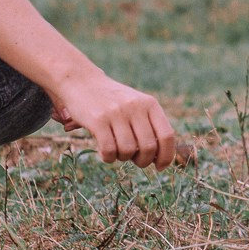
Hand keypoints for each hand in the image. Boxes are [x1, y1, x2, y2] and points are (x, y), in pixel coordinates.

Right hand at [51, 73, 181, 167]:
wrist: (82, 82)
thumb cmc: (112, 102)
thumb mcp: (136, 106)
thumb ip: (149, 127)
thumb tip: (160, 159)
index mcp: (149, 104)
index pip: (167, 135)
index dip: (166, 156)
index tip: (160, 167)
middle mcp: (135, 106)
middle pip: (149, 147)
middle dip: (142, 161)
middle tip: (134, 159)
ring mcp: (116, 112)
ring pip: (128, 151)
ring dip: (122, 158)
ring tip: (116, 150)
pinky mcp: (98, 120)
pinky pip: (109, 150)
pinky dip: (108, 158)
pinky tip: (104, 153)